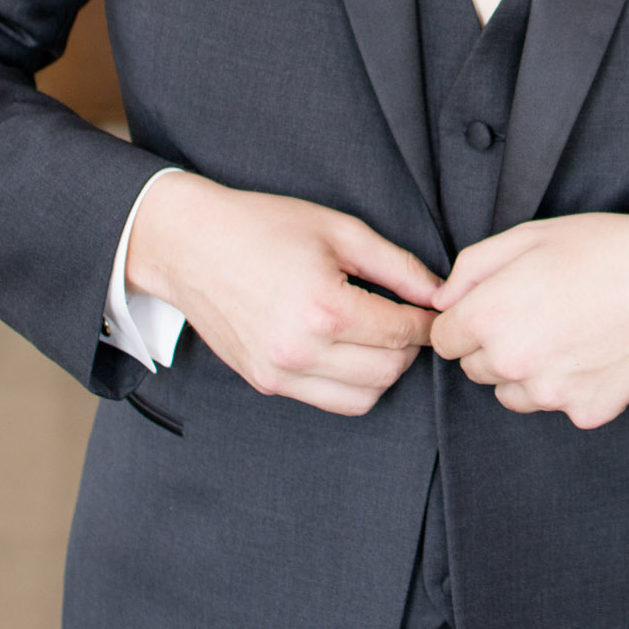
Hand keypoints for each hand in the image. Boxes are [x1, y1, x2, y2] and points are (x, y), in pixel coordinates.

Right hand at [126, 173, 439, 414]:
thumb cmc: (262, 226)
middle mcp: (301, 350)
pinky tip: (347, 350)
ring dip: (382, 372)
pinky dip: (350, 384)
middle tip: (407, 319)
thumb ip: (397, 265)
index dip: (427, 322)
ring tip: (378, 336)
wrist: (189, 244)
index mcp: (324, 308)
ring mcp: (280, 373)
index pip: (402, 333)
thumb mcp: (339, 231)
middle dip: (409, 348)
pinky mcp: (266, 383)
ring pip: (363, 399)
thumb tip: (439, 293)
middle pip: (389, 372)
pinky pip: (328, 401)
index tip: (433, 310)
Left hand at [430, 212, 628, 428]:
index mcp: (489, 316)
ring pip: (512, 393)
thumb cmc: (601, 249)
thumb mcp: (527, 236)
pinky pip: (560, 405)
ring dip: (527, 371)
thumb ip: (470, 269)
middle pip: (475, 369)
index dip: (465, 321)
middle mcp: (511, 362)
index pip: (444, 339)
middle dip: (495, 345)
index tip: (492, 309)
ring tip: (567, 333)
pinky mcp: (586, 411)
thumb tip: (442, 301)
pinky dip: (571, 385)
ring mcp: (549, 393)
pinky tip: (595, 352)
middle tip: (538, 315)